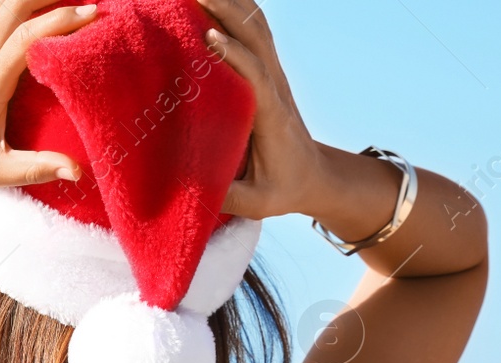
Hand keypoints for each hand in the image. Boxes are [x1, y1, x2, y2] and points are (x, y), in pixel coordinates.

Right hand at [196, 0, 329, 218]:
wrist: (315, 176)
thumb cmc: (282, 189)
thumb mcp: (256, 204)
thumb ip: (225, 196)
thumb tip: (186, 191)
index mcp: (272, 115)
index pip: (257, 75)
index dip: (234, 55)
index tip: (208, 37)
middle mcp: (275, 85)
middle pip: (256, 35)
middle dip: (226, 9)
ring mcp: (273, 74)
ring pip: (256, 24)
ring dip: (229, 1)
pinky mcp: (267, 71)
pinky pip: (253, 29)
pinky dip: (234, 8)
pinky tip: (210, 0)